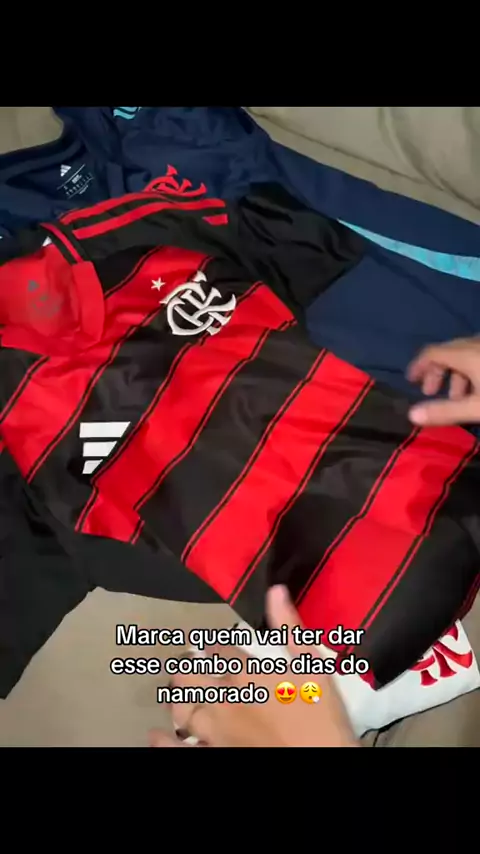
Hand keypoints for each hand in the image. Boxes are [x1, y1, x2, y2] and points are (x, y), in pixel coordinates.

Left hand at [149, 585, 358, 747]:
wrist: (317, 760)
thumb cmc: (321, 718)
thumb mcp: (314, 668)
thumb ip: (291, 631)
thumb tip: (275, 590)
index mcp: (246, 673)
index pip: (221, 652)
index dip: (215, 647)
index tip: (211, 646)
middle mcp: (224, 699)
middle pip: (193, 676)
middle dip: (188, 666)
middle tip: (187, 662)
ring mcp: (215, 731)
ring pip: (184, 709)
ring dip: (178, 697)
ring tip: (176, 689)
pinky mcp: (215, 754)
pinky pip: (182, 750)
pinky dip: (164, 743)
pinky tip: (154, 735)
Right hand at [407, 337, 479, 425]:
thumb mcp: (476, 408)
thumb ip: (445, 411)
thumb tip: (411, 415)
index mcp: (466, 353)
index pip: (432, 352)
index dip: (418, 366)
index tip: (411, 382)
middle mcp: (475, 343)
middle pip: (447, 352)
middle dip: (436, 372)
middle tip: (432, 394)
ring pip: (465, 353)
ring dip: (456, 373)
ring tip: (459, 396)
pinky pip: (477, 354)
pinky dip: (471, 368)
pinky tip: (477, 386)